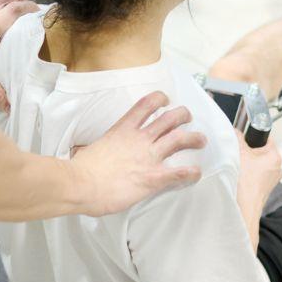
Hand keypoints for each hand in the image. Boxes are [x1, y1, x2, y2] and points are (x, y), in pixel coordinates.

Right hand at [70, 92, 205, 216]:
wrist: (81, 183)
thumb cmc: (81, 169)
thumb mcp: (89, 149)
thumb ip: (96, 148)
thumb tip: (85, 152)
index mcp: (123, 129)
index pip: (146, 105)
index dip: (159, 99)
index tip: (165, 99)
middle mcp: (139, 139)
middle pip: (169, 119)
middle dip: (183, 115)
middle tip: (187, 117)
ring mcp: (148, 157)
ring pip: (179, 139)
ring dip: (194, 138)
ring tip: (201, 140)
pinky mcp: (152, 177)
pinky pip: (178, 172)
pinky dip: (190, 173)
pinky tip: (196, 173)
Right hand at [234, 128, 281, 210]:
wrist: (243, 206)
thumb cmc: (246, 183)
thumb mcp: (239, 153)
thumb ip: (238, 137)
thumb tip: (236, 131)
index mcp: (275, 157)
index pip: (266, 139)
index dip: (253, 137)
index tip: (244, 139)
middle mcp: (277, 168)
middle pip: (260, 152)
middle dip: (249, 152)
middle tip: (239, 155)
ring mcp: (271, 180)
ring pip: (258, 165)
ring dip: (248, 164)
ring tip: (239, 168)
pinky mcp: (264, 188)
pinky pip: (256, 176)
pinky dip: (248, 175)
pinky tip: (240, 178)